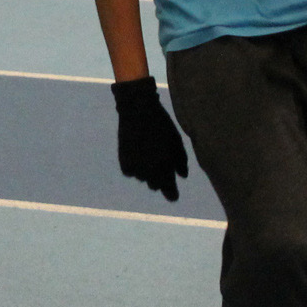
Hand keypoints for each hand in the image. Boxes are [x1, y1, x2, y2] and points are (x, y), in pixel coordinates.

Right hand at [111, 76, 187, 201]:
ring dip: (147, 171)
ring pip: (143, 178)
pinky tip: (137, 153)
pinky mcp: (124, 163)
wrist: (137, 110)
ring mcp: (136, 168)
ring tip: (149, 152)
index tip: (173, 196)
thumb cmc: (162, 124)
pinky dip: (135, 166)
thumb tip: (182, 177)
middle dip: (159, 179)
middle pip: (155, 186)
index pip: (169, 191)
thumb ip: (181, 161)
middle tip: (161, 164)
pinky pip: (131, 172)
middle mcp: (150, 170)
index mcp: (165, 165)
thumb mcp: (176, 141)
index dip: (172, 194)